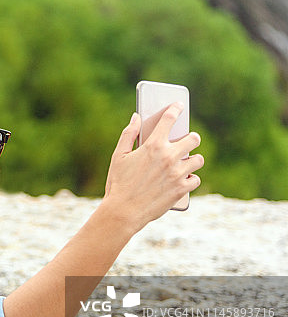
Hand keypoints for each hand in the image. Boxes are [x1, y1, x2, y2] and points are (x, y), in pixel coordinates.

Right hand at [102, 103, 203, 232]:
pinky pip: (196, 179)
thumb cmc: (118, 183)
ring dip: (192, 160)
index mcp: (153, 145)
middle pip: (193, 139)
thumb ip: (128, 134)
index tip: (179, 105)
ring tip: (185, 163)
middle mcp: (169, 157)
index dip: (175, 109)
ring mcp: (178, 173)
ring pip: (198, 159)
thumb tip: (136, 117)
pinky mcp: (182, 189)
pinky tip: (183, 180)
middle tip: (186, 141)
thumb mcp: (118, 156)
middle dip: (191, 138)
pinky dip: (190, 179)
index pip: (169, 119)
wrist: (124, 211)